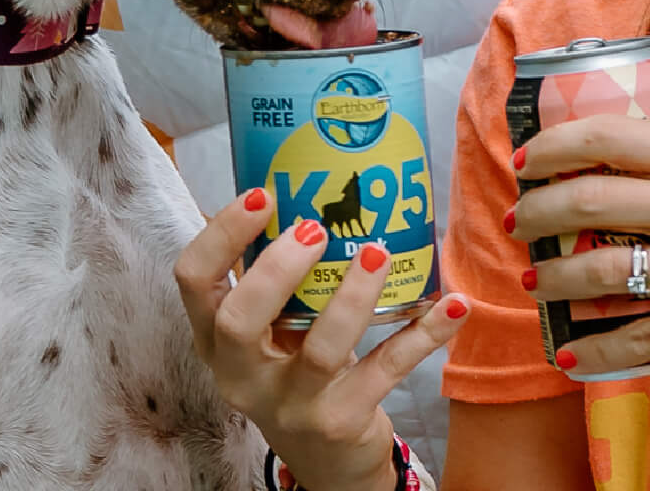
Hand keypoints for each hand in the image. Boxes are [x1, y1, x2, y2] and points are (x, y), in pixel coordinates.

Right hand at [174, 189, 468, 490]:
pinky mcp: (341, 420)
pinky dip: (425, 334)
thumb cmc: (296, 374)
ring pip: (320, 348)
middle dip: (278, 268)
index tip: (262, 195)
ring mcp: (292, 404)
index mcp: (217, 341)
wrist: (328, 462)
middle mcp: (243, 375)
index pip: (194, 283)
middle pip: (239, 319)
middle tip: (316, 228)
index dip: (221, 235)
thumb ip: (278, 280)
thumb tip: (302, 187)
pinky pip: (387, 369)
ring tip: (376, 252)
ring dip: (354, 295)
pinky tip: (455, 305)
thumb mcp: (271, 332)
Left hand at [507, 116, 649, 379]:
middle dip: (538, 214)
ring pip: (602, 274)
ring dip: (554, 283)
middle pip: (591, 202)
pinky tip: (571, 351)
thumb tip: (635, 147)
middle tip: (519, 225)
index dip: (556, 148)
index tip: (528, 163)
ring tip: (535, 285)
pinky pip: (637, 338)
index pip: (612, 137)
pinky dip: (594, 350)